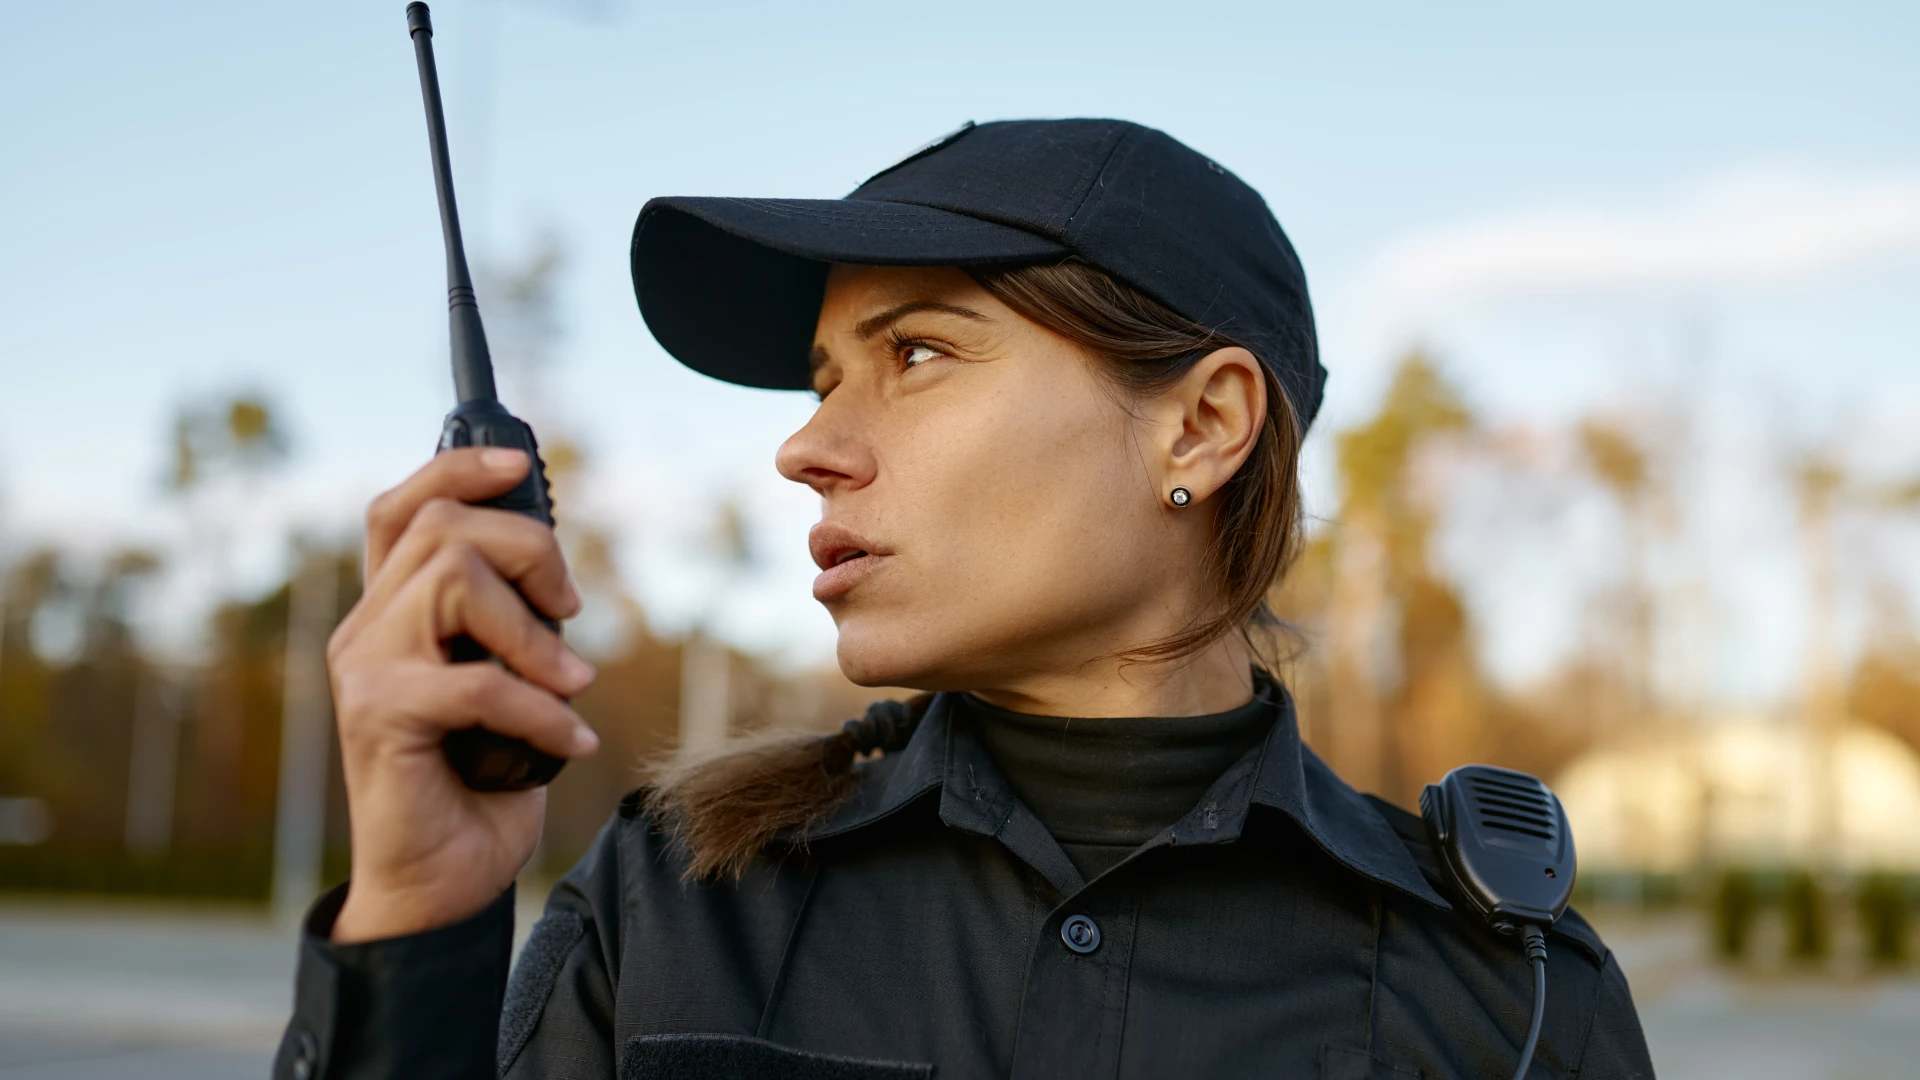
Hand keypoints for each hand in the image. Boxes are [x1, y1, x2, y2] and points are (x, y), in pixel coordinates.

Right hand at [327, 448, 598, 943]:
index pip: (402, 508)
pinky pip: (479, 681)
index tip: (522, 466)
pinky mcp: (381, 717)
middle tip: (571, 615)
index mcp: (391, 613)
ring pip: (454, 580)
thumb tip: (556, 575)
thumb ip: (509, 626)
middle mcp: (365, 629)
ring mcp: (364, 669)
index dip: (458, 470)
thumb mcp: (504, 684)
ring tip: (569, 683)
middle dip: (531, 552)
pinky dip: (542, 710)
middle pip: (444, 527)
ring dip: (534, 630)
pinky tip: (572, 742)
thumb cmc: (479, 783)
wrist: (439, 881)